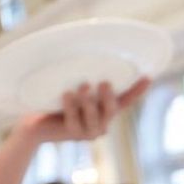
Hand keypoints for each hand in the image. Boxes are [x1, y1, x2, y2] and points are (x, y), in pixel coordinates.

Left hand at [27, 76, 149, 144]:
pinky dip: (71, 106)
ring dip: (88, 101)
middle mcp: (101, 123)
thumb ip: (82, 78)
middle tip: (104, 82)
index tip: (148, 76)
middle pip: (111, 110)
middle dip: (108, 97)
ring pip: (93, 116)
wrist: (35, 123)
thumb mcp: (71, 88)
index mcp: (104, 111)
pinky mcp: (73, 134)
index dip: (137, 90)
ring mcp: (88, 131)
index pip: (125, 100)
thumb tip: (82, 49)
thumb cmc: (55, 101)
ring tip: (83, 86)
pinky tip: (67, 94)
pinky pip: (74, 119)